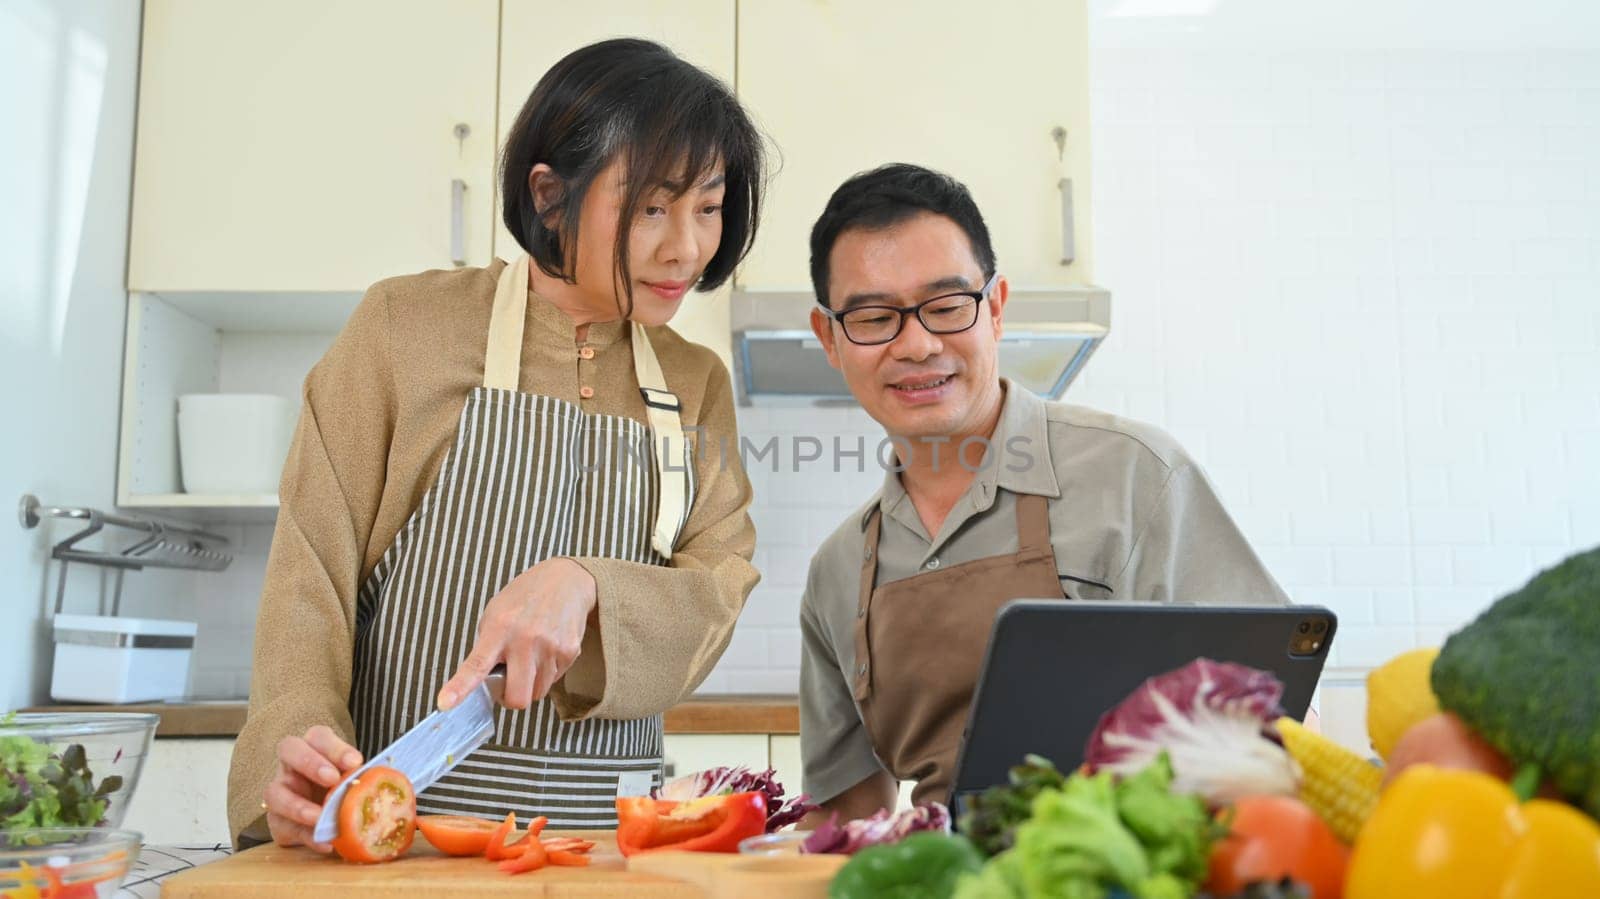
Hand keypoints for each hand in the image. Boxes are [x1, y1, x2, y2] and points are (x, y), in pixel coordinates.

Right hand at [264, 725, 362, 850]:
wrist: (324, 821)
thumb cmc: (344, 791)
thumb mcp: (355, 780)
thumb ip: (366, 777)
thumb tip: (389, 779)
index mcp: (315, 748)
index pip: (318, 736)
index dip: (334, 747)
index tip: (355, 762)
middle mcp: (293, 765)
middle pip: (288, 748)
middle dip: (310, 762)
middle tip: (332, 779)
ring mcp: (281, 791)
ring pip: (274, 792)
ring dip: (297, 805)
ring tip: (319, 816)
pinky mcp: (278, 821)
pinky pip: (285, 827)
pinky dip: (306, 836)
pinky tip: (326, 843)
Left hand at [438, 557, 596, 710]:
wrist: (566, 580)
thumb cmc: (525, 598)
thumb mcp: (496, 613)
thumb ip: (488, 647)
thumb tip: (483, 681)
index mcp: (499, 628)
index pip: (476, 665)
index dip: (460, 687)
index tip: (445, 703)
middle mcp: (526, 640)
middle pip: (518, 697)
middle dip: (511, 698)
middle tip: (508, 684)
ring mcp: (550, 647)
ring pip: (538, 693)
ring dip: (530, 684)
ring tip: (530, 658)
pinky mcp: (570, 652)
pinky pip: (554, 680)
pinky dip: (547, 672)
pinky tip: (546, 650)